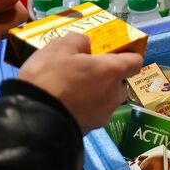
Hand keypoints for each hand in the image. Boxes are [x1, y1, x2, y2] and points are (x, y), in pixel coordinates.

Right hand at [17, 33, 142, 133]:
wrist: (34, 121)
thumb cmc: (50, 78)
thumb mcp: (58, 47)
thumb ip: (78, 40)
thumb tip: (86, 45)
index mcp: (112, 71)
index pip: (135, 61)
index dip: (126, 55)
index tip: (111, 53)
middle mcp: (114, 94)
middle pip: (119, 82)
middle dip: (106, 76)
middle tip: (84, 70)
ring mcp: (104, 115)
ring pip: (105, 99)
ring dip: (94, 93)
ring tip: (70, 88)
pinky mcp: (91, 129)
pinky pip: (92, 113)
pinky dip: (84, 107)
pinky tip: (65, 103)